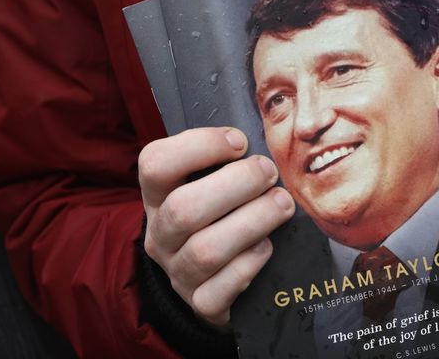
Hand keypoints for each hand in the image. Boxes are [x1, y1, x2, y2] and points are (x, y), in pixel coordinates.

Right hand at [139, 127, 294, 327]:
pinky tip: (267, 247)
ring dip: (251, 222)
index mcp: (157, 195)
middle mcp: (160, 234)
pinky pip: (221, 288)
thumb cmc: (220, 215)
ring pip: (206, 250)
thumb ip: (225, 161)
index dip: (198, 146)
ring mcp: (177, 272)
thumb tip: (261, 134)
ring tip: (282, 205)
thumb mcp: (209, 183)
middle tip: (269, 172)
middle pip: (183, 209)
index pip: (155, 163)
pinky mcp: (201, 303)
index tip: (239, 141)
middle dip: (235, 185)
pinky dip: (249, 264)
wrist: (215, 281)